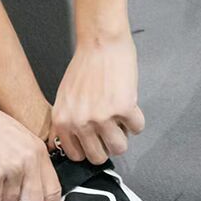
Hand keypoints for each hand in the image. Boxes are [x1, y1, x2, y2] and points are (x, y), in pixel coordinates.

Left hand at [49, 34, 145, 163]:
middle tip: (111, 131)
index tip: (95, 141)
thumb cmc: (84, 67)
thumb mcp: (65, 99)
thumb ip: (68, 123)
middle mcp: (80, 123)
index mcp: (63, 121)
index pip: (77, 156)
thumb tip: (74, 147)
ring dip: (124, 136)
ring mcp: (102, 117)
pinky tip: (129, 104)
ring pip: (120, 148)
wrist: (100, 43)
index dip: (89, 149)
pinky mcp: (124, 108)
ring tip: (120, 119)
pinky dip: (136, 119)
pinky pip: (137, 128)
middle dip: (107, 146)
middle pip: (99, 157)